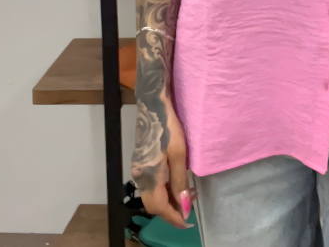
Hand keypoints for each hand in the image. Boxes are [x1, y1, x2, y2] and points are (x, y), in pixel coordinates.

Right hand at [133, 100, 193, 227]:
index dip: (174, 217)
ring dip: (167, 200)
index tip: (187, 222)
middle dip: (171, 211)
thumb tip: (183, 206)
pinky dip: (163, 190)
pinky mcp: (141, 163)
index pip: (160, 207)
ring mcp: (139, 170)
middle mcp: (140, 177)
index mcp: (149, 177)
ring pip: (152, 196)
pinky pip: (151, 185)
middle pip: (154, 205)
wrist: (152, 106)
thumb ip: (180, 181)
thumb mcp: (179, 154)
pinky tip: (175, 183)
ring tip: (185, 194)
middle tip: (189, 206)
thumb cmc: (168, 128)